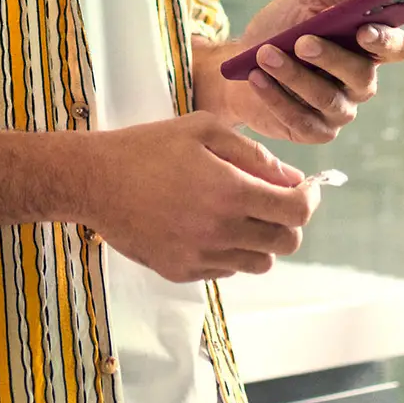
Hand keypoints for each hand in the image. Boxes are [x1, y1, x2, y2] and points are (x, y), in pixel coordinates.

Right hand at [80, 113, 319, 282]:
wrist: (94, 180)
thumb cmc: (148, 146)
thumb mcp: (202, 129)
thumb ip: (252, 153)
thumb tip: (291, 178)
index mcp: (230, 191)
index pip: (295, 212)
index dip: (309, 200)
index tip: (304, 189)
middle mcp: (221, 231)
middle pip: (285, 242)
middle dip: (288, 220)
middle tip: (272, 199)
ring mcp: (201, 257)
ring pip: (259, 262)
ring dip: (260, 238)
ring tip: (237, 212)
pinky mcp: (182, 272)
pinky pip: (227, 270)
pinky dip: (230, 251)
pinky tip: (207, 224)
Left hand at [193, 0, 403, 144]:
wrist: (239, 59)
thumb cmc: (280, 26)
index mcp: (366, 46)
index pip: (397, 47)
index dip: (386, 41)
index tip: (364, 29)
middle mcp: (359, 82)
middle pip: (362, 76)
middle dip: (331, 58)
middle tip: (301, 41)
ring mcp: (338, 110)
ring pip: (328, 99)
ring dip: (294, 75)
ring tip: (265, 54)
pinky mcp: (313, 131)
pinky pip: (302, 120)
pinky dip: (276, 97)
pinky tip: (257, 78)